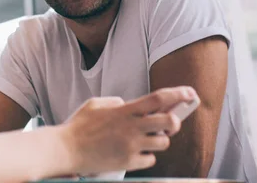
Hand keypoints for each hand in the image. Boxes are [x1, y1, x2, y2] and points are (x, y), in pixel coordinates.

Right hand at [58, 86, 198, 175]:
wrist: (66, 150)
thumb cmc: (78, 126)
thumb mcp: (96, 104)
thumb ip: (116, 102)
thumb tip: (129, 103)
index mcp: (124, 110)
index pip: (158, 99)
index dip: (178, 95)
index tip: (190, 93)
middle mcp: (131, 128)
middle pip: (170, 122)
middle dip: (176, 121)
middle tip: (170, 122)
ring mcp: (131, 146)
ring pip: (163, 143)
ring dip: (159, 140)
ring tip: (145, 138)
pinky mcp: (128, 163)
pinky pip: (150, 159)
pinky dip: (145, 156)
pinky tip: (133, 152)